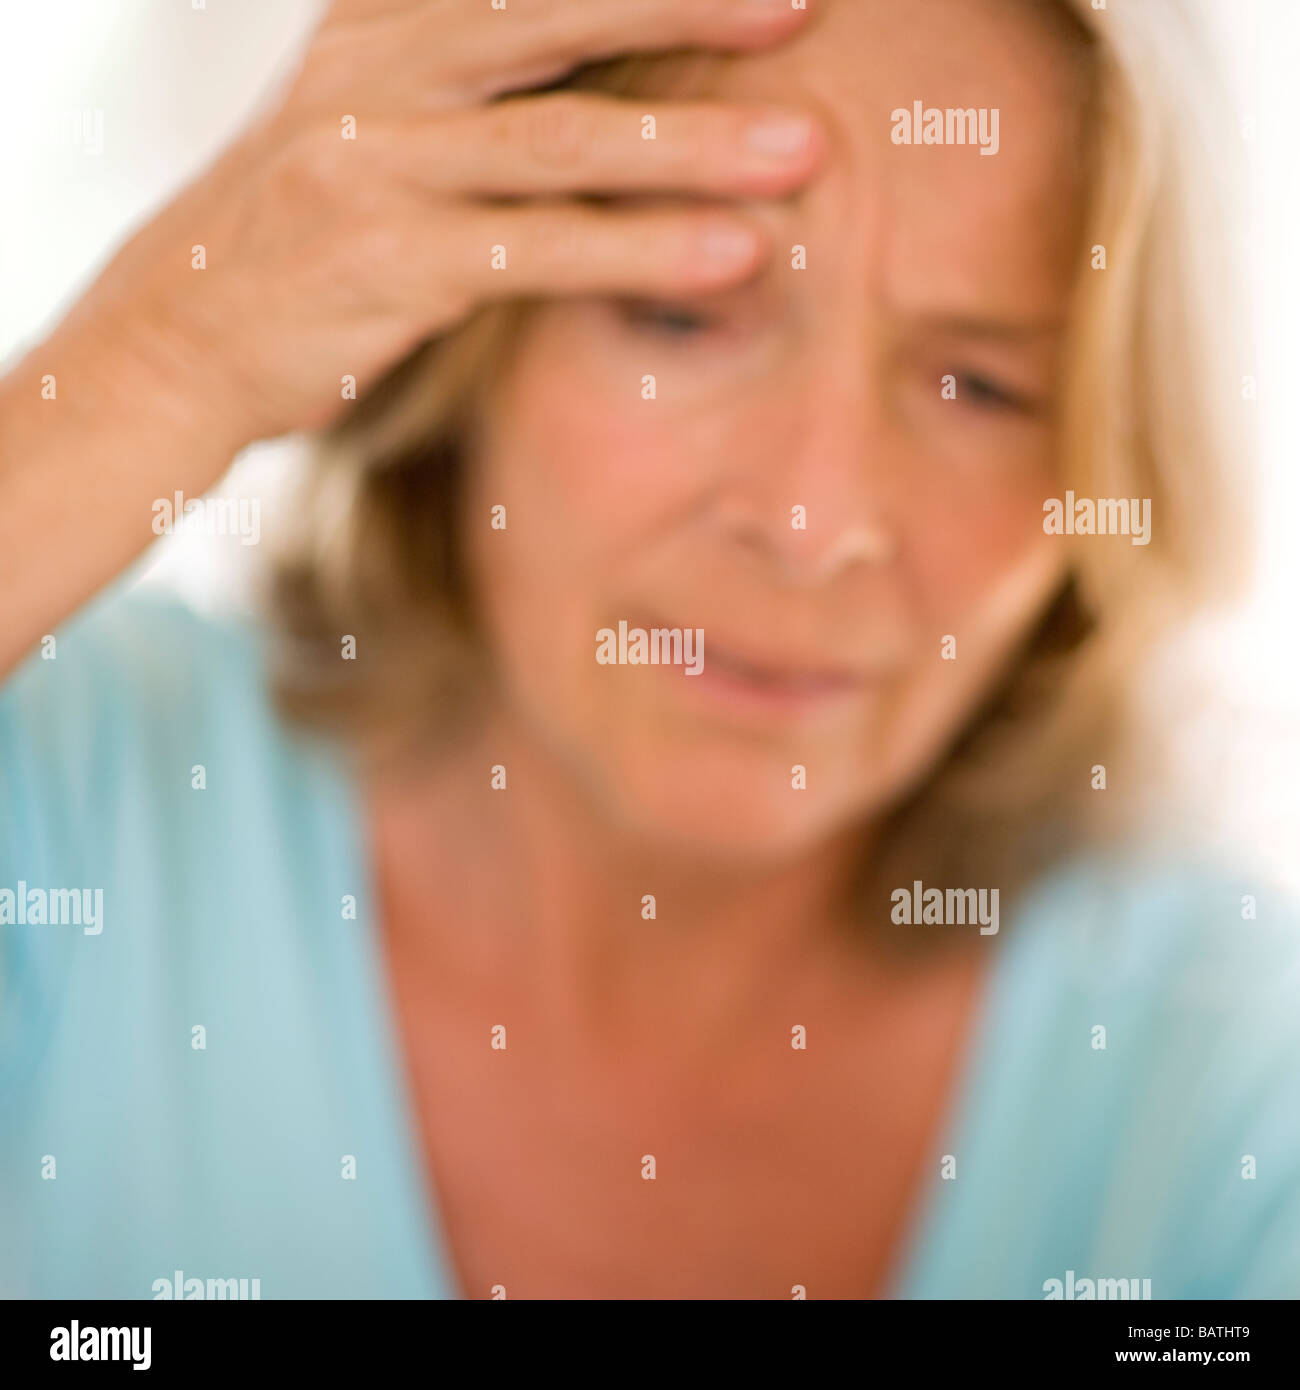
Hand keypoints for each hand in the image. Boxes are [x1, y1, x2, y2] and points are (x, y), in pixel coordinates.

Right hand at [71, 0, 823, 450]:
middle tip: (801, 1)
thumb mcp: (372, 128)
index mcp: (381, 23)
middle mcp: (378, 69)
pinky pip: (539, 250)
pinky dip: (641, 250)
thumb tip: (599, 90)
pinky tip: (730, 255)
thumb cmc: (301, 237)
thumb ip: (472, 94)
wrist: (176, 334)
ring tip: (804, 151)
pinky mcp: (388, 259)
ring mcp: (378, 161)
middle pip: (554, 14)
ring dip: (693, 145)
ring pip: (562, 139)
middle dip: (685, 3)